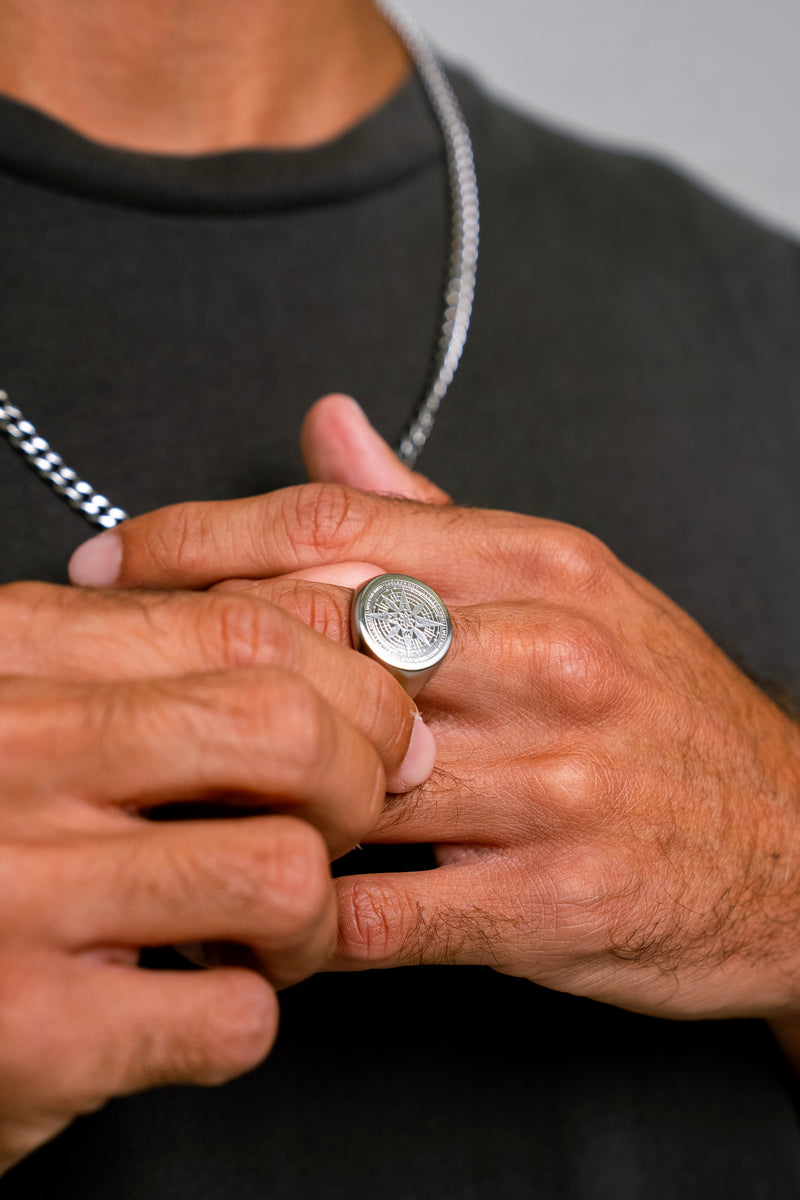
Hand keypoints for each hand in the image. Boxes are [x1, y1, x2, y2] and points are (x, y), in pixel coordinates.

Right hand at [0, 580, 431, 1172]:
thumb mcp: (25, 700)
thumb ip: (147, 654)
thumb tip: (337, 618)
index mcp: (14, 653)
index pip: (245, 623)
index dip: (356, 669)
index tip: (385, 711)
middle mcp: (11, 750)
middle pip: (288, 729)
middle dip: (364, 776)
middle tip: (350, 814)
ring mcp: (15, 890)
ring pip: (284, 870)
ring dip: (314, 912)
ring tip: (273, 924)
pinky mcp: (30, 1031)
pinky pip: (234, 1014)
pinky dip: (252, 1010)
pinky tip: (202, 997)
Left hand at [69, 396, 799, 1027]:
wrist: (796, 849)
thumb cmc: (666, 717)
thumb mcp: (574, 587)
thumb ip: (435, 513)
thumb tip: (328, 425)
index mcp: (545, 568)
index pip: (337, 528)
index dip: (200, 540)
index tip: (118, 563)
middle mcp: (550, 660)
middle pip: (318, 635)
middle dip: (187, 651)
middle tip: (103, 666)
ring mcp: (553, 785)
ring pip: (341, 774)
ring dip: (235, 785)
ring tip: (160, 785)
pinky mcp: (552, 902)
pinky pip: (384, 913)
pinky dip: (299, 911)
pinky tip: (254, 896)